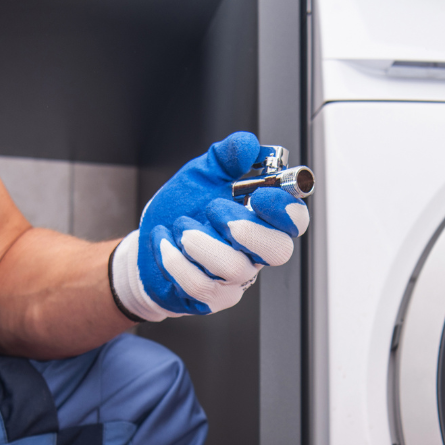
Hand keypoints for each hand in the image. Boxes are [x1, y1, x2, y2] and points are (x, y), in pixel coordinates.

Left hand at [109, 131, 309, 321]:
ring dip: (198, 240)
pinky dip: (173, 256)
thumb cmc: (183, 211)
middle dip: (246, 228)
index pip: (295, 222)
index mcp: (261, 222)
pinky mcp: (210, 299)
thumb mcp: (202, 175)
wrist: (150, 242)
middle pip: (278, 251)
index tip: (260, 195)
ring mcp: (234, 280)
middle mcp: (254, 254)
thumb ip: (226, 157)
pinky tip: (165, 241)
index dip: (285, 209)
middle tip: (214, 211)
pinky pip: (198, 282)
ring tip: (180, 225)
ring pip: (232, 267)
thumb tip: (249, 145)